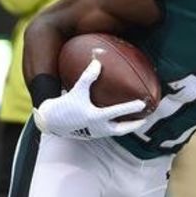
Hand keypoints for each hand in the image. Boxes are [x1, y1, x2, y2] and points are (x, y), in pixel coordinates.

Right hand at [33, 59, 149, 138]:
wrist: (50, 123)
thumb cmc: (63, 106)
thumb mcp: (76, 90)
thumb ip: (87, 77)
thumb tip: (97, 62)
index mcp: (96, 117)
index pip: (118, 112)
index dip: (131, 107)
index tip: (143, 103)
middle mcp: (98, 128)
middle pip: (122, 129)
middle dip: (135, 124)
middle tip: (146, 118)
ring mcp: (95, 133)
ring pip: (115, 132)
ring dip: (126, 126)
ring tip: (135, 121)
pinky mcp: (90, 134)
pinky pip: (107, 130)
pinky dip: (114, 125)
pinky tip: (115, 119)